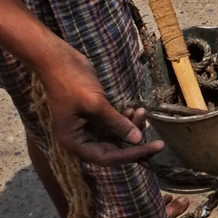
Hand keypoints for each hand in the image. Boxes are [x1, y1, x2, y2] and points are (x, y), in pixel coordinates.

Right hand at [39, 47, 163, 165]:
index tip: (153, 148)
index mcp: (74, 141)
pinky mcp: (93, 116)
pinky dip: (125, 119)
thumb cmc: (72, 82)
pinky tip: (135, 109)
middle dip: (135, 142)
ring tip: (142, 112)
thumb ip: (117, 124)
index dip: (131, 155)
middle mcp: (80, 138)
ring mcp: (87, 127)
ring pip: (116, 136)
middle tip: (158, 140)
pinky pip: (113, 124)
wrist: (58, 60)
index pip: (107, 157)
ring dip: (132, 126)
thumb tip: (138, 139)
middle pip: (113, 150)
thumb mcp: (96, 105)